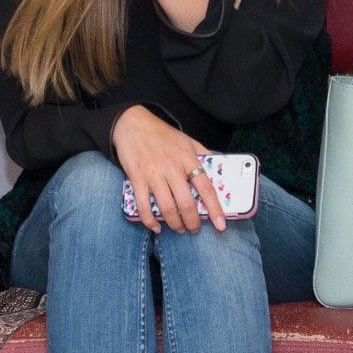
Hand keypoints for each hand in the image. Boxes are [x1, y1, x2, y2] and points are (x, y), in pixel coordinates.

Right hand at [113, 106, 225, 234]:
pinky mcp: (136, 178)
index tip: (221, 226)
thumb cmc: (162, 134)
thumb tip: (219, 171)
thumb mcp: (187, 140)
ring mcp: (152, 174)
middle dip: (193, 222)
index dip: (215, 210)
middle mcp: (171, 167)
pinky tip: (156, 226)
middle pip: (186, 203)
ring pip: (167, 208)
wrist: (132, 124)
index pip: (206, 188)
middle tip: (195, 229)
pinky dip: (150, 221)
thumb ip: (203, 155)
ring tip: (179, 228)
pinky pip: (143, 206)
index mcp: (187, 158)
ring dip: (175, 224)